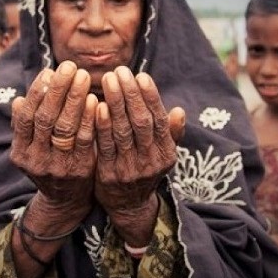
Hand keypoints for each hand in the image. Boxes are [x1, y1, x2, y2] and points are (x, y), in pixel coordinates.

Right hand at [10, 61, 96, 221]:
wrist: (64, 201)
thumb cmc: (48, 162)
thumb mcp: (30, 148)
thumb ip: (27, 126)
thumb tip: (18, 99)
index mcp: (20, 151)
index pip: (26, 116)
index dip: (37, 92)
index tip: (49, 71)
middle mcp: (35, 160)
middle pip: (46, 119)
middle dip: (58, 90)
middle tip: (70, 66)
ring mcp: (57, 167)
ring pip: (65, 128)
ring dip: (75, 99)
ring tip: (84, 76)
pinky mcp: (80, 170)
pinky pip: (85, 140)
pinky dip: (90, 119)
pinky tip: (96, 100)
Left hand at [94, 66, 184, 243]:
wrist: (128, 207)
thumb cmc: (144, 169)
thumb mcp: (162, 155)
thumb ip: (169, 133)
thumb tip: (179, 111)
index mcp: (166, 153)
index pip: (159, 120)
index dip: (150, 97)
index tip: (141, 76)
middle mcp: (151, 161)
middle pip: (141, 122)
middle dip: (130, 94)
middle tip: (120, 71)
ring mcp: (130, 169)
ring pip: (123, 131)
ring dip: (115, 103)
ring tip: (108, 80)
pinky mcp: (109, 175)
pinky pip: (105, 146)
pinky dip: (102, 125)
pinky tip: (97, 106)